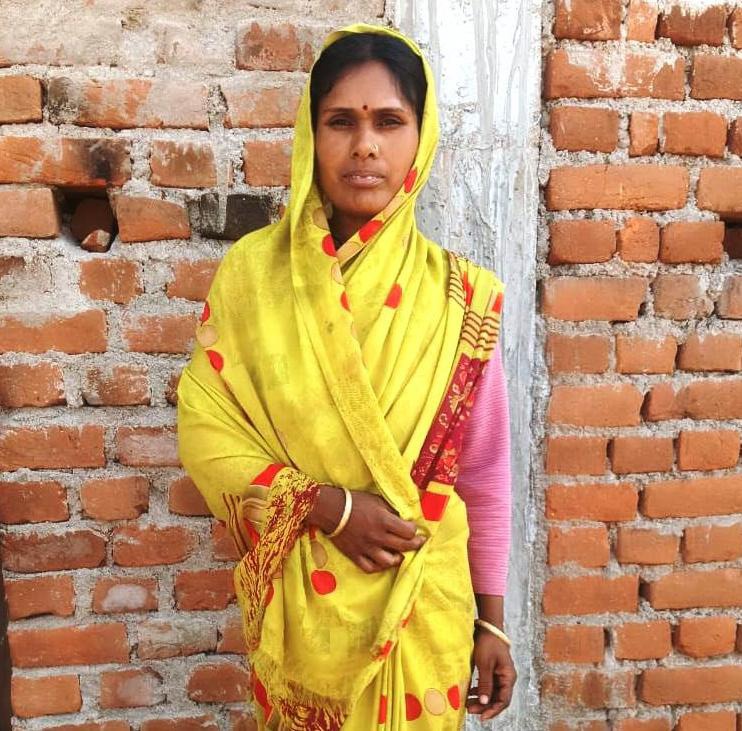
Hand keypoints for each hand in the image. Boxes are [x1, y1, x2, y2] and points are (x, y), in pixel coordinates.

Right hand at [306, 484, 426, 572]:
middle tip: (419, 541)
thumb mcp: (377, 500)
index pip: (408, 531)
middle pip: (404, 546)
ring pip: (389, 561)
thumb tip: (403, 518)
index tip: (414, 527)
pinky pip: (370, 568)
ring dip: (398, 558)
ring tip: (400, 554)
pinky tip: (383, 561)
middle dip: (415, 544)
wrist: (331, 510)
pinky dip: (379, 567)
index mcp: (383, 520)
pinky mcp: (355, 555)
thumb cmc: (355, 501)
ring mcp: (366, 548)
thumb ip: (391, 510)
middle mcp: (377, 536)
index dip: (415, 530)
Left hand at [466, 629, 516, 719]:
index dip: (493, 710)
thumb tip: (484, 702)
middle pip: (497, 698)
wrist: (487, 627)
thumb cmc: (488, 644)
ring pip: (491, 692)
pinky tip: (470, 692)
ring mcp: (500, 674)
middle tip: (470, 709)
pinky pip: (488, 685)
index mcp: (508, 677)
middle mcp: (506, 678)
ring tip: (467, 703)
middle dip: (484, 706)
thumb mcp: (485, 664)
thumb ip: (485, 684)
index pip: (503, 700)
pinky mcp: (493, 670)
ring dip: (481, 699)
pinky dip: (480, 690)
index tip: (482, 717)